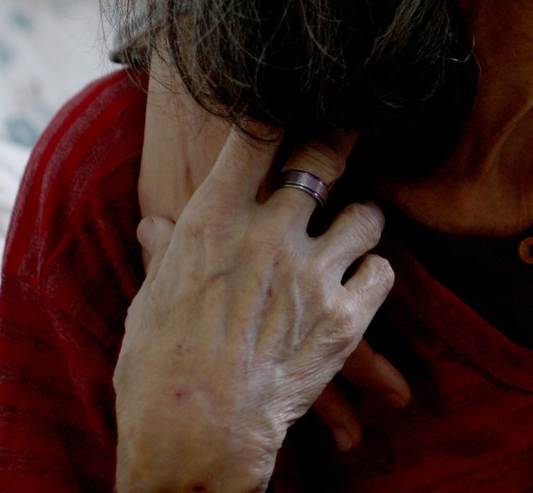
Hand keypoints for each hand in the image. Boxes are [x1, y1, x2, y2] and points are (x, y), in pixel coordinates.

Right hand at [114, 128, 394, 491]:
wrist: (195, 437)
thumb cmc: (156, 373)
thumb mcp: (150, 304)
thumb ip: (166, 256)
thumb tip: (156, 225)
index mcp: (212, 222)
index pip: (253, 137)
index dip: (279, 109)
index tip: (295, 95)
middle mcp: (268, 234)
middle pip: (322, 160)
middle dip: (340, 138)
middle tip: (353, 128)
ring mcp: (311, 273)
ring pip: (365, 214)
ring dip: (362, 220)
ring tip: (356, 227)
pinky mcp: (346, 318)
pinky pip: (383, 272)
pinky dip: (375, 274)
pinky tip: (362, 282)